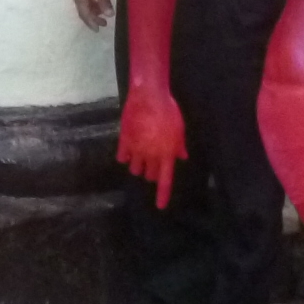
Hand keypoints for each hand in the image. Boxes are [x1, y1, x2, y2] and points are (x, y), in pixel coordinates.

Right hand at [71, 0, 111, 30]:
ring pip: (85, 6)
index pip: (85, 15)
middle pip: (84, 12)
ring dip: (93, 11)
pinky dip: (92, 5)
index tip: (99, 30)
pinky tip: (99, 3)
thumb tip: (110, 15)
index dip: (92, 23)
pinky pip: (85, 1)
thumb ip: (104, 3)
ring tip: (103, 13)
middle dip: (93, 19)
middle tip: (104, 24)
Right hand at [118, 85, 187, 208]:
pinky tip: (127, 151)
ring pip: (135, 169)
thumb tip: (182, 157)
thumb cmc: (169, 111)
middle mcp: (151, 156)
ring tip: (140, 157)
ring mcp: (136, 150)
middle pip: (149, 175)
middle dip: (152, 172)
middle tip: (154, 162)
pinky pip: (122, 157)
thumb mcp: (179, 129)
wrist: (149, 96)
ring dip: (139, 166)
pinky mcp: (124, 141)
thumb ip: (179, 146)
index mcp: (166, 155)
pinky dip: (125, 157)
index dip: (163, 195)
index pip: (164, 181)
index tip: (160, 206)